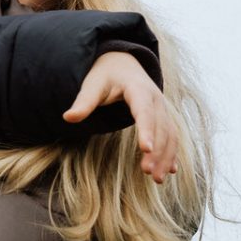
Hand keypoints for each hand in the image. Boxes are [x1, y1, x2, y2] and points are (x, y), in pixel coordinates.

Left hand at [64, 52, 178, 182]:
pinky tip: (170, 170)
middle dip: (157, 150)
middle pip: (160, 126)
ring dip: (166, 156)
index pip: (144, 110)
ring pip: (170, 134)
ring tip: (157, 178)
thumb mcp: (93, 84)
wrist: (123, 62)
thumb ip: (83, 102)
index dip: (146, 130)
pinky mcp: (163, 116)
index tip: (145, 149)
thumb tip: (68, 118)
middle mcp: (156, 98)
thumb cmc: (106, 74)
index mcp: (138, 88)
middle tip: (148, 172)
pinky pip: (172, 135)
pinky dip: (172, 153)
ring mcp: (162, 108)